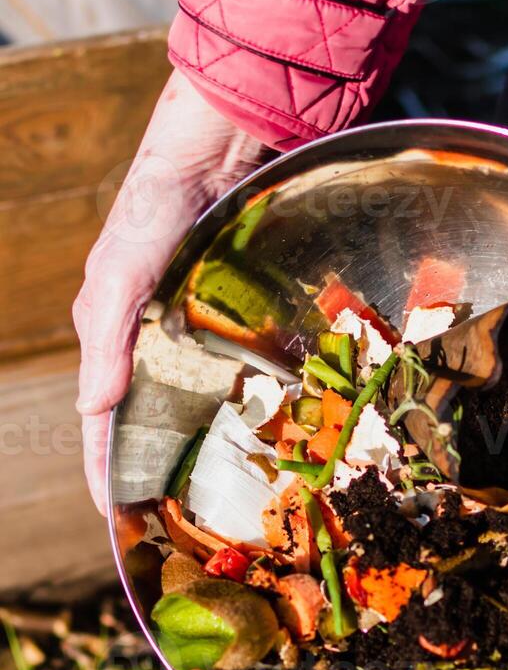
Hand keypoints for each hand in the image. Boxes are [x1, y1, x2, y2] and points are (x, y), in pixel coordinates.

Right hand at [73, 70, 264, 514]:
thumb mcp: (119, 276)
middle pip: (146, 417)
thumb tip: (90, 411)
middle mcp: (148, 340)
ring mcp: (187, 329)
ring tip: (215, 484)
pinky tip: (255, 426)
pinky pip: (225, 369)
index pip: (100, 419)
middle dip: (153, 463)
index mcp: (110, 337)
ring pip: (188, 398)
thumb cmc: (155, 210)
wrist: (213, 154)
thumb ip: (106, 341)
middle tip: (174, 513)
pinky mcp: (224, 312)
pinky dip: (232, 401)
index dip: (104, 467)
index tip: (115, 515)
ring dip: (195, 440)